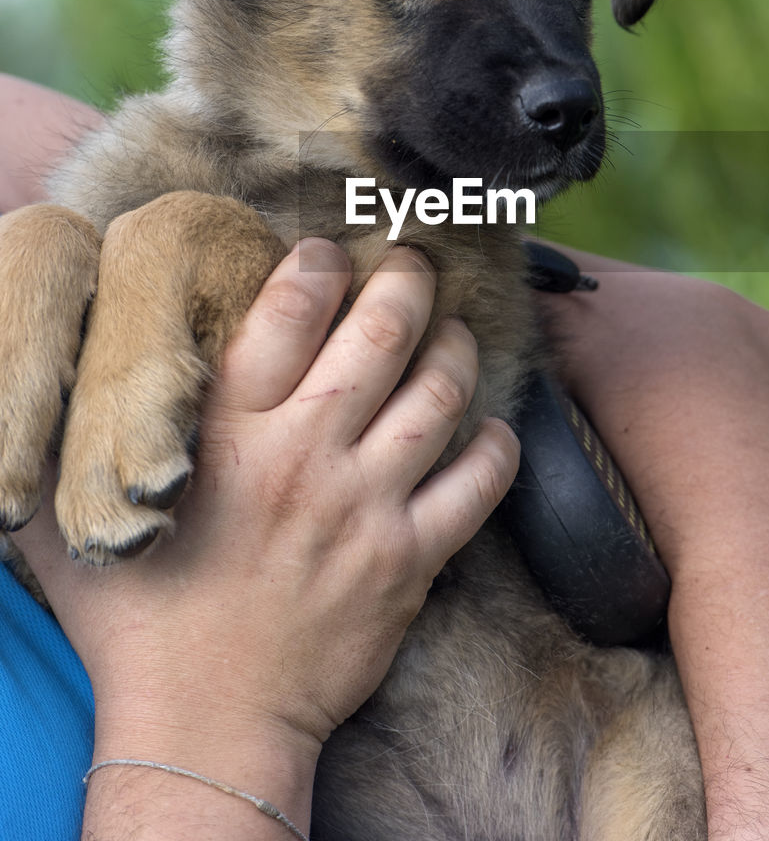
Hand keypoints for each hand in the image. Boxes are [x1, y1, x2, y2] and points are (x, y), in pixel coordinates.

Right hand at [16, 238, 519, 837]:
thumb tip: (62, 378)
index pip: (291, 308)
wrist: (204, 725)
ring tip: (453, 330)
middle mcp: (304, 454)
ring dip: (455, 348)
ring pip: (439, 394)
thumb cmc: (139, 621)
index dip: (319, 264)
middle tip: (414, 267)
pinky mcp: (408, 560)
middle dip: (408, 283)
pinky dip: (495, 446)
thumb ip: (79, 440)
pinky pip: (477, 485)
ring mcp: (364, 506)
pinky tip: (491, 426)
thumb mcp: (87, 516)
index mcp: (230, 432)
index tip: (328, 255)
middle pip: (383, 334)